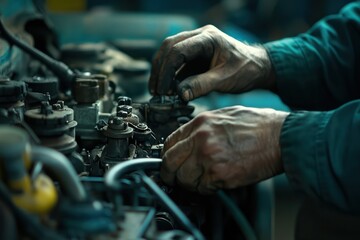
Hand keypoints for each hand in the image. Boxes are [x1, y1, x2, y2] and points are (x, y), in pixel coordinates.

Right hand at [149, 25, 274, 100]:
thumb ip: (202, 86)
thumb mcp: (225, 79)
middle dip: (159, 70)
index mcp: (208, 38)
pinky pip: (178, 64)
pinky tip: (169, 90)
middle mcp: (199, 37)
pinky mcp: (196, 56)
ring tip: (159, 92)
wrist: (258, 68)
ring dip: (162, 72)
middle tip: (156, 90)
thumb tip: (180, 94)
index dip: (166, 71)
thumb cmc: (247, 70)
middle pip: (169, 48)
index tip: (163, 89)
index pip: (177, 50)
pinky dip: (171, 76)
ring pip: (170, 54)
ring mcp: (196, 45)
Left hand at [160, 106, 288, 193]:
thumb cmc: (258, 125)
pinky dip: (205, 189)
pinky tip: (215, 183)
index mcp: (200, 123)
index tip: (170, 162)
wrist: (280, 137)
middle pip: (169, 162)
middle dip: (169, 173)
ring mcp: (209, 157)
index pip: (169, 142)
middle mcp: (201, 139)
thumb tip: (188, 141)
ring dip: (188, 183)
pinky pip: (202, 188)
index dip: (168, 155)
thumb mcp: (224, 115)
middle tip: (174, 178)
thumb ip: (203, 128)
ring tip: (200, 180)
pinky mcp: (220, 174)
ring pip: (183, 178)